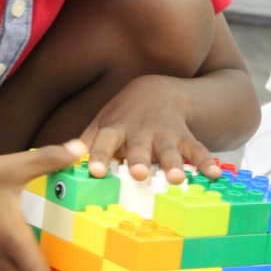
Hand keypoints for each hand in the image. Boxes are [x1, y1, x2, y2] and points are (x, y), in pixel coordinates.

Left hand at [79, 75, 221, 183]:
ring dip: (173, 163)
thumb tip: (57, 163)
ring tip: (176, 179)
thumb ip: (85, 144)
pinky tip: (214, 176)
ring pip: (169, 149)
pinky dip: (206, 162)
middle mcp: (140, 130)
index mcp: (116, 128)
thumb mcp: (102, 124)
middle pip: (139, 146)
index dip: (100, 156)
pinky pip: (197, 150)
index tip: (96, 172)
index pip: (104, 141)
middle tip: (138, 174)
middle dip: (139, 159)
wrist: (158, 90)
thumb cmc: (123, 116)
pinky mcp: (185, 136)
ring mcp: (165, 133)